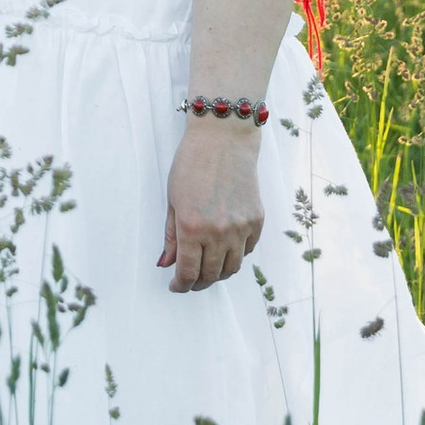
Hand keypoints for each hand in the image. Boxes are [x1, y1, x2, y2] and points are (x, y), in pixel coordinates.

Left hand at [159, 121, 265, 290]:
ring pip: (231, 268)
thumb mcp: (173, 199)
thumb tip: (167, 264)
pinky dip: (235, 255)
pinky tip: (225, 249)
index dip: (181, 285)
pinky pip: (247, 250)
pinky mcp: (257, 221)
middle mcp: (218, 232)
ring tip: (208, 268)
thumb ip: (171, 236)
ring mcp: (240, 227)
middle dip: (197, 283)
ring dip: (218, 273)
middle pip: (210, 275)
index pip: (188, 272)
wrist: (224, 139)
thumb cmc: (192, 163)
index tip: (177, 286)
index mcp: (192, 227)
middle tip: (190, 281)